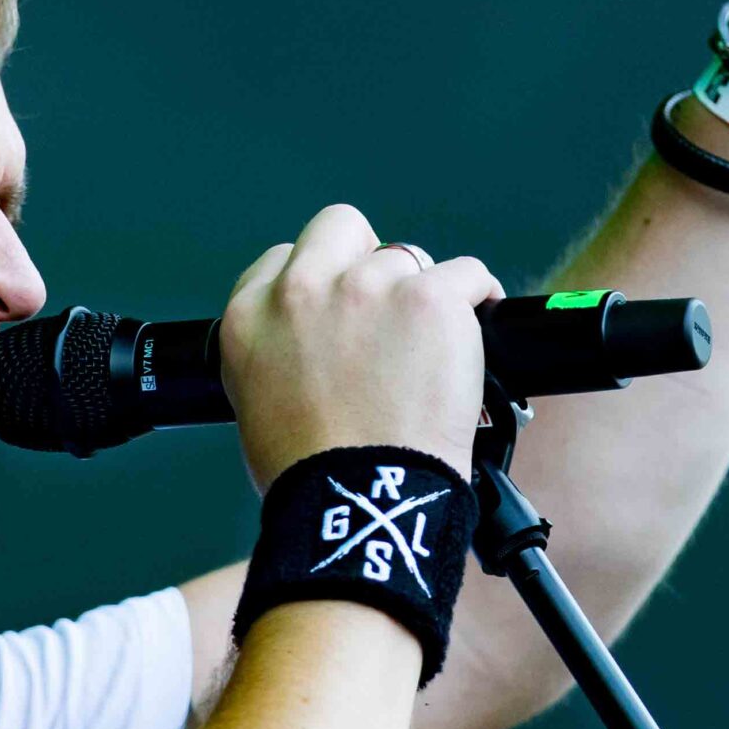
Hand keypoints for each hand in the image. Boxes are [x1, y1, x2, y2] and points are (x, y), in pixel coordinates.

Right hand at [219, 206, 502, 493]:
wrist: (359, 502)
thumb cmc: (310, 474)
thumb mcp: (253, 402)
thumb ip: (275, 351)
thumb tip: (311, 344)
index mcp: (250, 316)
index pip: (281, 259)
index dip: (317, 280)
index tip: (337, 306)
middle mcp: (301, 290)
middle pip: (339, 227)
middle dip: (364, 255)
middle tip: (386, 304)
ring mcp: (367, 289)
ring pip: (408, 256)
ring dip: (421, 292)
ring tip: (433, 341)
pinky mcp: (428, 299)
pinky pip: (467, 273)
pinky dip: (477, 296)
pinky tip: (477, 323)